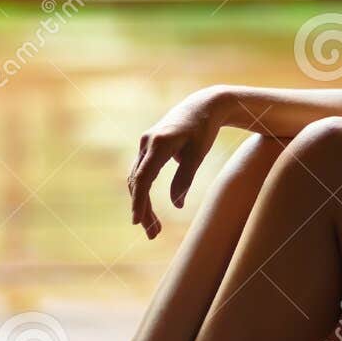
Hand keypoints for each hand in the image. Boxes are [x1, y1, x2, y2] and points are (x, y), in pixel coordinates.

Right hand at [127, 91, 221, 238]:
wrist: (202, 105)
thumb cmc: (203, 129)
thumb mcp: (198, 155)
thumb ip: (185, 179)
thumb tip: (176, 205)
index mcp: (159, 144)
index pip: (143, 178)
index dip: (139, 201)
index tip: (137, 221)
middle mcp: (146, 143)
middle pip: (137, 182)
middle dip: (143, 210)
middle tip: (154, 235)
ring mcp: (145, 145)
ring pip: (137, 180)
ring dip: (143, 204)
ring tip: (155, 229)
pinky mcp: (147, 148)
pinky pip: (141, 174)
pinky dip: (144, 193)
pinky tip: (150, 210)